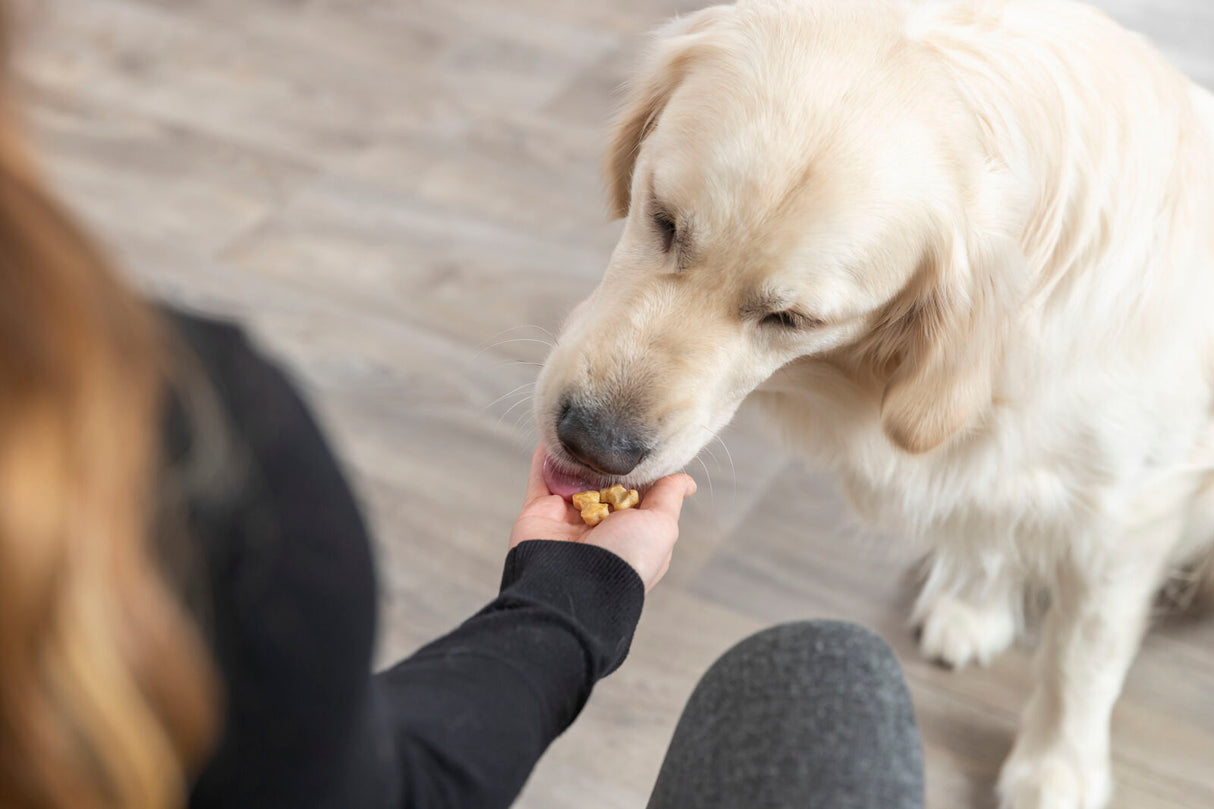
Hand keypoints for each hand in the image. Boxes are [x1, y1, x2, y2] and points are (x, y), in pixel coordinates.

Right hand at [509, 446, 696, 590]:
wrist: (575, 584)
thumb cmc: (626, 558)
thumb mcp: (661, 527)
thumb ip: (669, 498)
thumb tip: (687, 482)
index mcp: (631, 532)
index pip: (638, 492)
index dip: (640, 471)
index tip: (641, 444)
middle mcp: (600, 526)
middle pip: (604, 483)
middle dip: (607, 461)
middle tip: (611, 429)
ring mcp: (568, 519)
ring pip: (573, 479)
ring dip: (577, 456)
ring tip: (583, 425)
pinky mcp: (539, 513)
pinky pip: (542, 479)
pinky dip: (546, 459)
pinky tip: (553, 436)